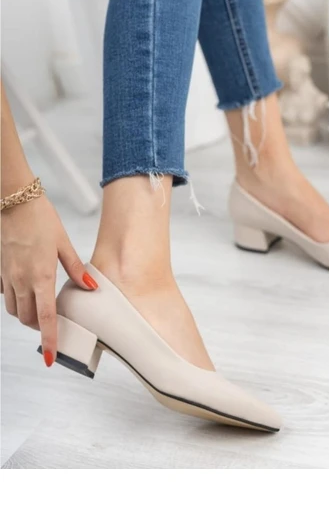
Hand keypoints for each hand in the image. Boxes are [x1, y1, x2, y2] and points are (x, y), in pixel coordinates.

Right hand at [1, 195, 97, 365]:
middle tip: (50, 324)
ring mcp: (7, 276)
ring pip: (13, 309)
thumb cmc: (40, 218)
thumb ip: (76, 269)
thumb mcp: (63, 243)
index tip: (51, 357)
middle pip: (26, 319)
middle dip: (38, 327)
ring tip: (38, 307)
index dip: (50, 340)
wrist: (14, 200)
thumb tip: (91, 287)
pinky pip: (3, 294)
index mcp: (41, 276)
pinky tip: (24, 289)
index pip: (45, 317)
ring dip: (25, 315)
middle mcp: (21, 280)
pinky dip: (14, 298)